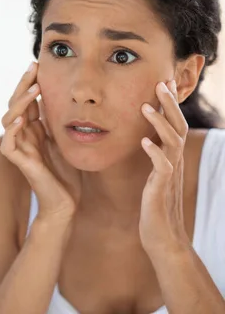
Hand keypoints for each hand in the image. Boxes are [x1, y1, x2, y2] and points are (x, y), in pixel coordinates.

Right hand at [0, 62, 81, 223]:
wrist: (65, 203)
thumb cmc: (66, 174)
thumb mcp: (65, 139)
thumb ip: (58, 121)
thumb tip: (63, 96)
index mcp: (33, 129)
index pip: (26, 100)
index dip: (29, 83)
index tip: (38, 65)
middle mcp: (23, 136)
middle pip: (15, 104)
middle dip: (23, 85)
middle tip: (33, 68)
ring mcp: (20, 149)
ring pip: (9, 119)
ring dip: (20, 103)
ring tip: (34, 89)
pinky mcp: (20, 163)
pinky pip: (8, 144)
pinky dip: (12, 131)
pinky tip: (21, 119)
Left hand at [139, 80, 189, 254]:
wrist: (163, 239)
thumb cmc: (154, 208)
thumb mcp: (154, 178)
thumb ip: (154, 160)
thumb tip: (146, 141)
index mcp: (170, 159)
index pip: (174, 126)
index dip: (169, 105)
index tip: (162, 83)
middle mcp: (173, 163)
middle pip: (177, 127)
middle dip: (169, 104)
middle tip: (160, 82)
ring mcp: (169, 176)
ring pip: (171, 142)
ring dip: (159, 123)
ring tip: (145, 106)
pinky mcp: (161, 189)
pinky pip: (161, 167)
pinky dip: (154, 152)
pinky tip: (144, 142)